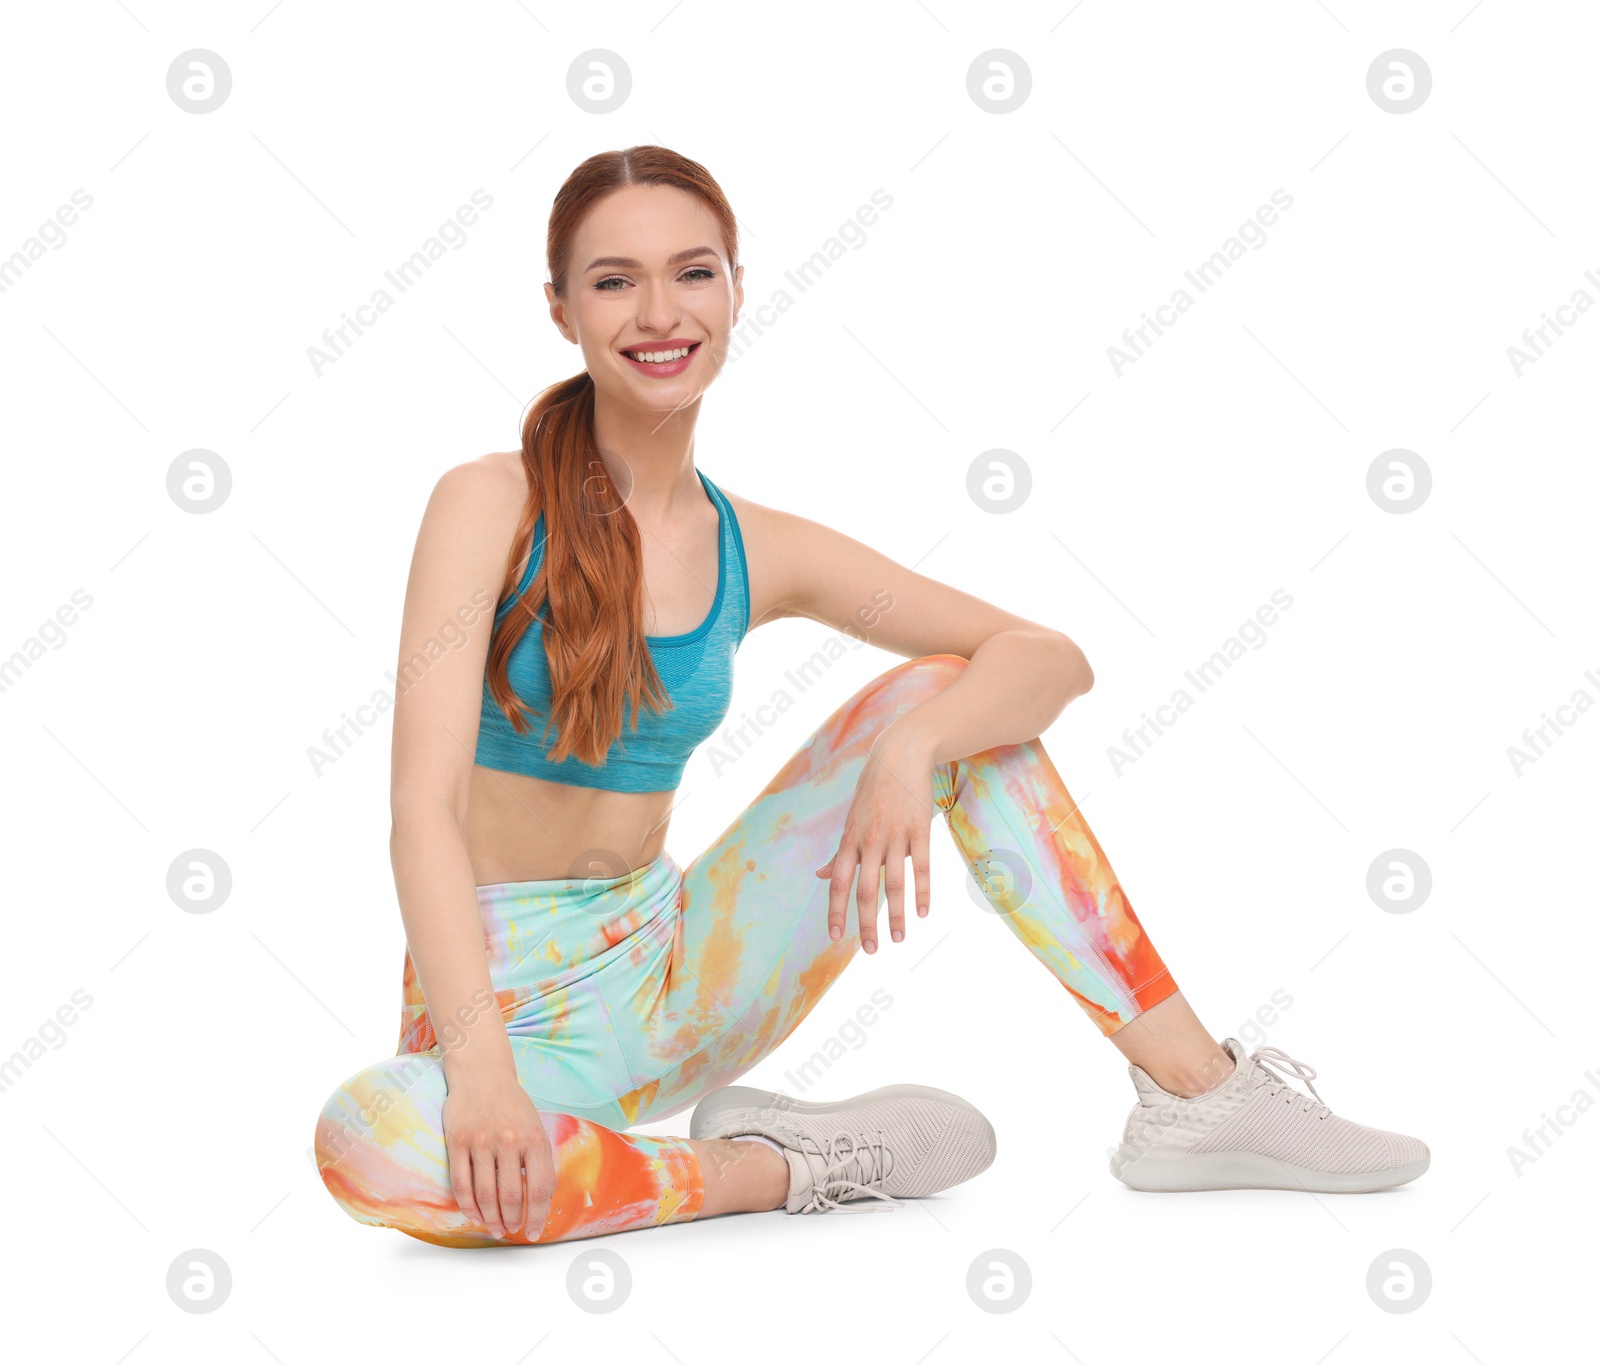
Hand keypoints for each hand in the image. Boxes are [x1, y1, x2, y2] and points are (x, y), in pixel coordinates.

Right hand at [440, 1073, 556, 1240]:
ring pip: (485, 1194)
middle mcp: (509, 1140)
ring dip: (490, 1219)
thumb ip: (539, 1160)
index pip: (540, 1188)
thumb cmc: (512, 1106)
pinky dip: (468, 1206)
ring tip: (495, 1229)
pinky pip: (461, 1183)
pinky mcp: (457, 1141)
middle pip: (510, 1196)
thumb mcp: (535, 1127)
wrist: (482, 1074)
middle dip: (512, 1220)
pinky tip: (475, 1215)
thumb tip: (541, 1199)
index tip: (535, 1233)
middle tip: (511, 1230)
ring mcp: (481, 1141)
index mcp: (534, 1138)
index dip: (538, 1216)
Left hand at [814, 726, 939, 952]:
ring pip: (895, 883)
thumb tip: (821, 875)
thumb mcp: (851, 820)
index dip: (836, 910)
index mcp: (850, 840)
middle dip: (867, 923)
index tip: (835, 938)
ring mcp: (896, 835)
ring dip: (897, 915)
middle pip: (866, 889)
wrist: (900, 756)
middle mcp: (870, 840)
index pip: (839, 882)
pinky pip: (921, 867)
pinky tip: (923, 913)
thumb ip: (841, 852)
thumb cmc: (873, 792)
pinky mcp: (920, 830)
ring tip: (899, 939)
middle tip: (871, 950)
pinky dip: (922, 892)